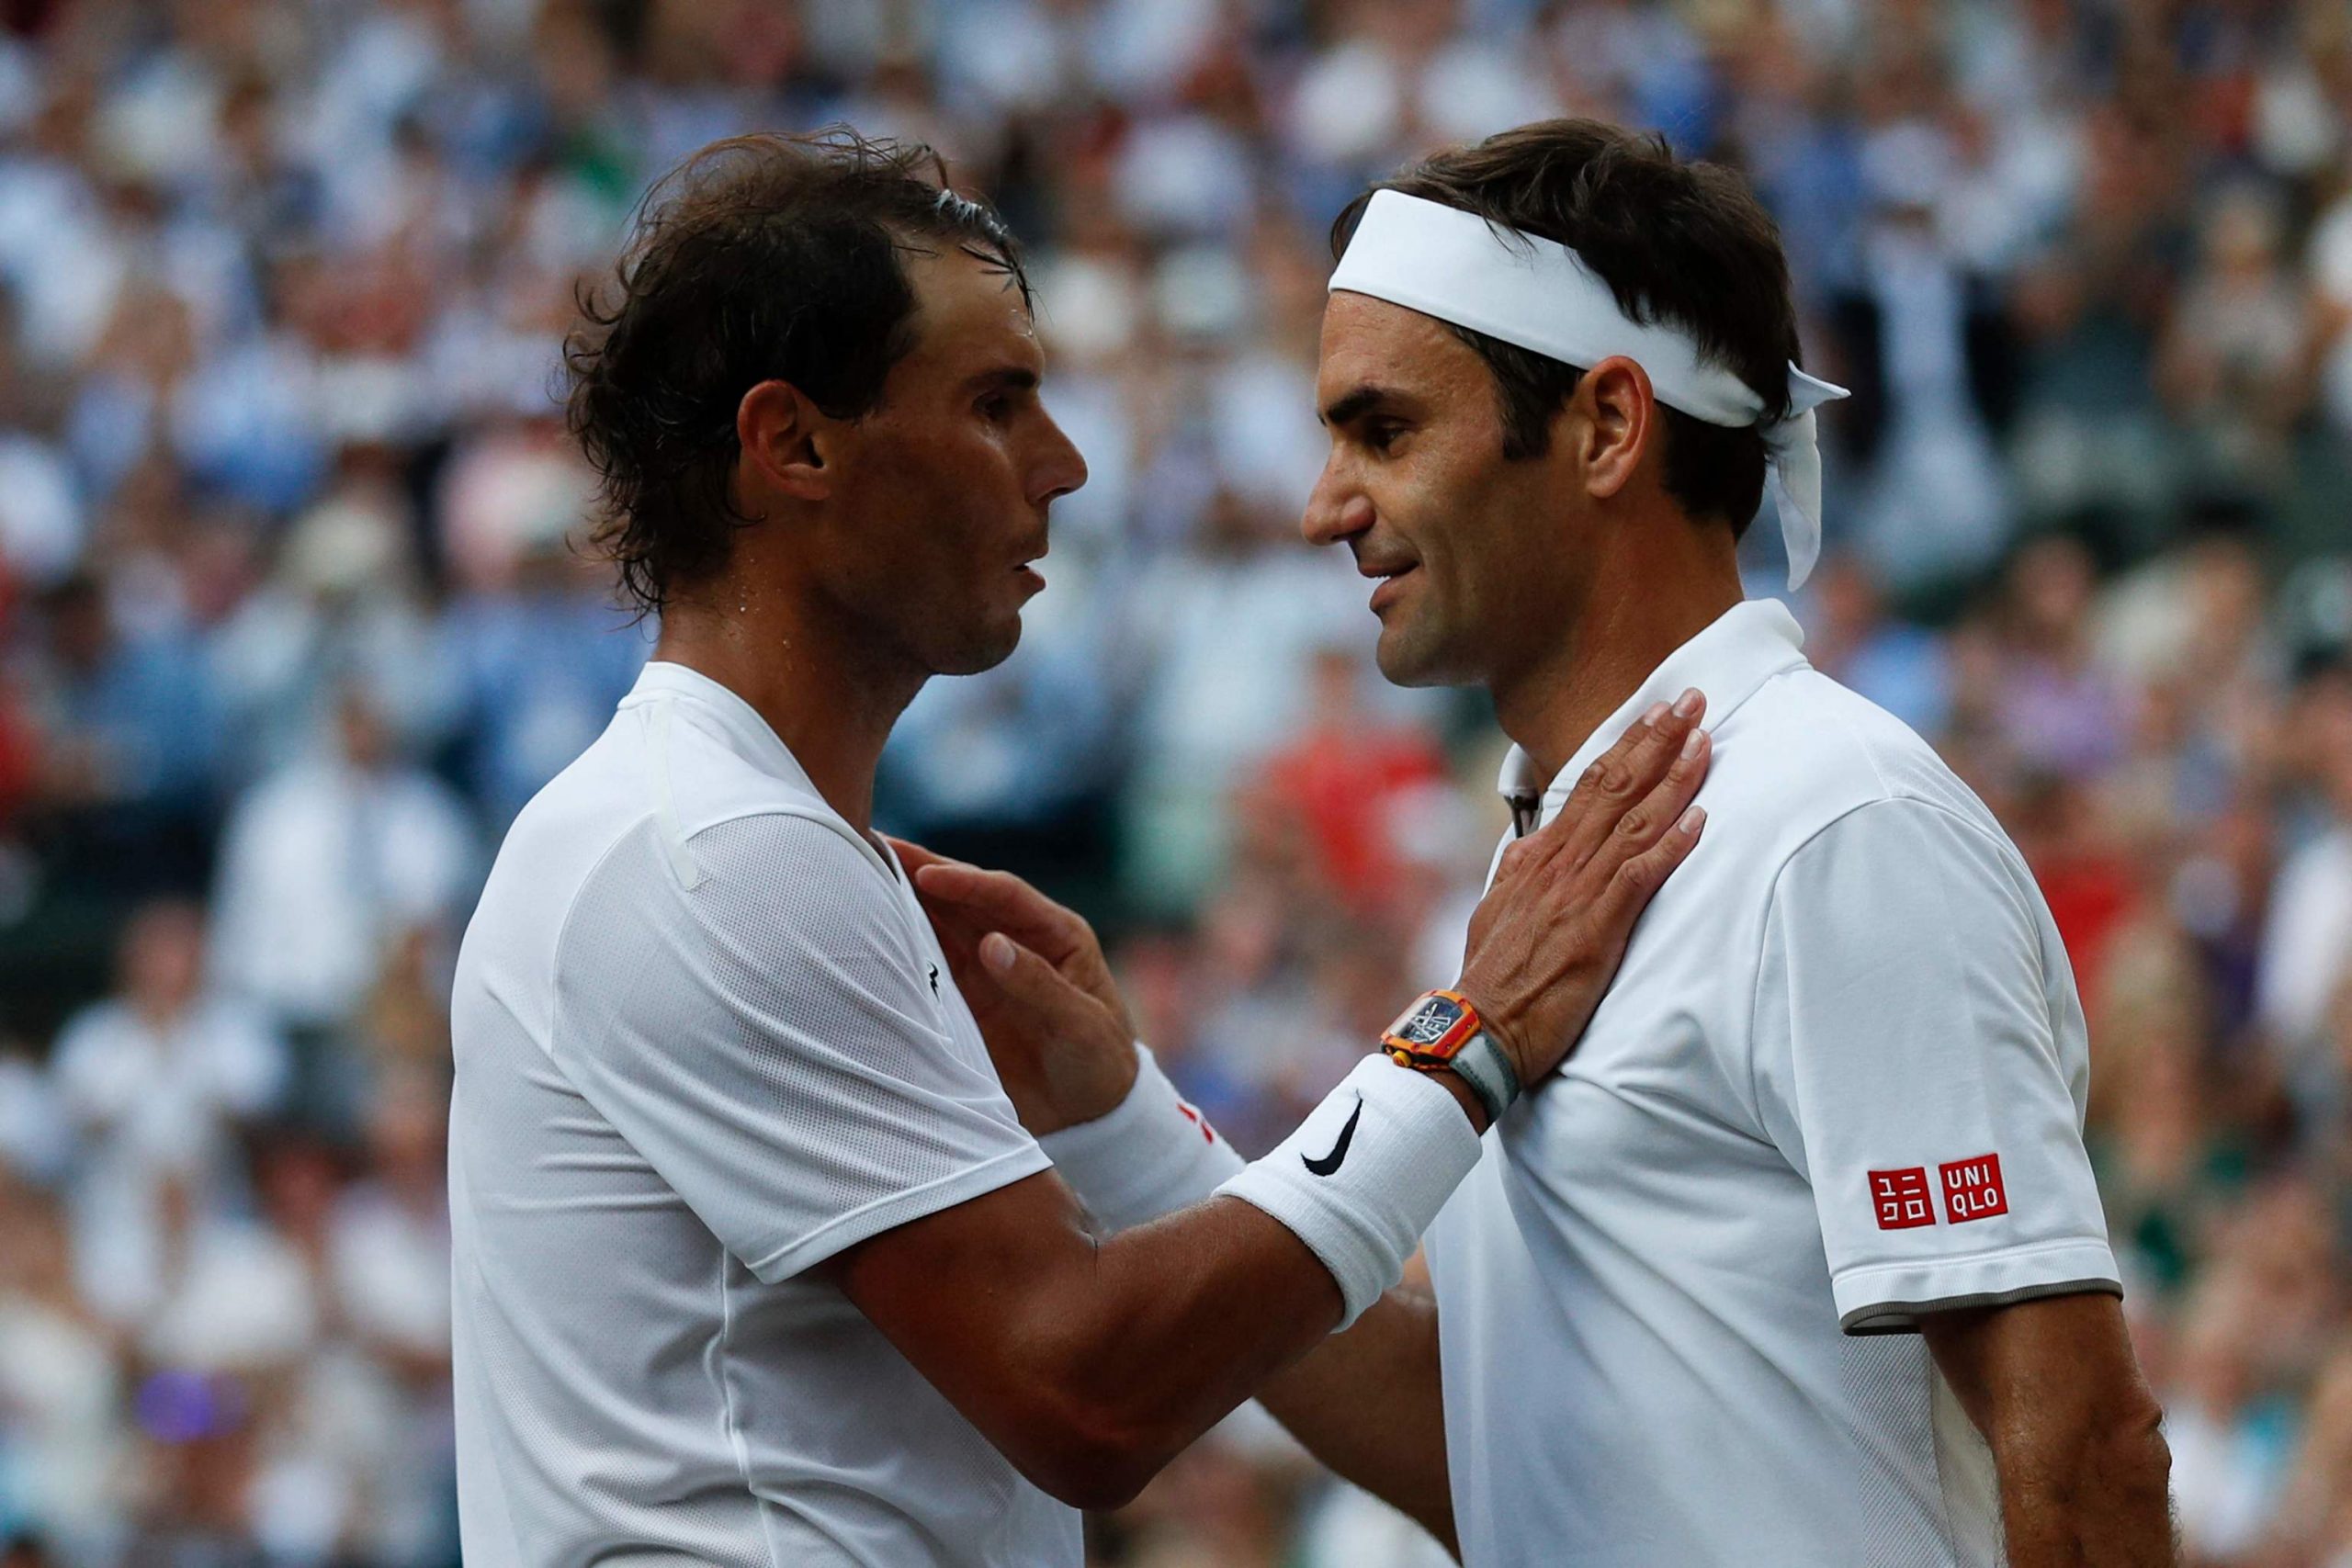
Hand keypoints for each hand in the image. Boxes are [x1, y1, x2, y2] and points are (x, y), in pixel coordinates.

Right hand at [890, 838, 1141, 1134]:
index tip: (925, 874)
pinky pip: (929, 963)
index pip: (1005, 895)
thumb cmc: (1100, 1063)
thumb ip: (1039, 984)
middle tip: (872, 845)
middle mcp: (1017, 941)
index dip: (964, 881)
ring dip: (904, 902)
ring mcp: (987, 969)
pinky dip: (901, 946)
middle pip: (964, 899)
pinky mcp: (965, 999)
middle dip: (921, 873)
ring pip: (941, 925)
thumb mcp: (1081, 1024)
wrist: (1090, 1116)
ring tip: (859, 875)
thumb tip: (992, 944)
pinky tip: (869, 931)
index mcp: (1057, 935)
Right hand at [1456, 690, 1711, 1087]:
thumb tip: (1531, 843)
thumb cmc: (1491, 976)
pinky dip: (1671, 846)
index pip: (1591, 786)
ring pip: (1633, 822)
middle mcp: (1560, 864)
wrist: (1478, 1025)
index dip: (1629, 745)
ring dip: (1673, 779)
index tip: (1657, 713)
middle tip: (1692, 700)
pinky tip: (1700, 821)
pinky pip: (1638, 876)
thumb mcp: (1496, 909)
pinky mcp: (1595, 929)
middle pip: (1616, 788)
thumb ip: (1517, 871)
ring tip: (1704, 742)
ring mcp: (1577, 893)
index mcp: (1539, 856)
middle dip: (1657, 740)